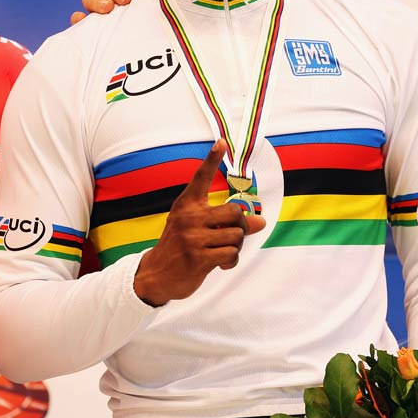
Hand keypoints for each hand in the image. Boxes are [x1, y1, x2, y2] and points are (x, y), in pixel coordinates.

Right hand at [133, 140, 265, 305]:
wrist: (156, 275)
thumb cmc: (180, 247)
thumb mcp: (196, 228)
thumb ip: (225, 222)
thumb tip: (261, 222)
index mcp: (186, 205)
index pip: (200, 178)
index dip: (212, 159)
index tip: (222, 142)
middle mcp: (188, 217)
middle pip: (235, 213)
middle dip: (242, 226)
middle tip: (234, 235)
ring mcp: (192, 238)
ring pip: (236, 236)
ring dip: (236, 247)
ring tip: (223, 251)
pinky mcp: (198, 258)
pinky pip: (231, 254)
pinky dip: (231, 261)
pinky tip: (221, 264)